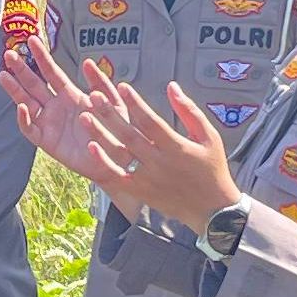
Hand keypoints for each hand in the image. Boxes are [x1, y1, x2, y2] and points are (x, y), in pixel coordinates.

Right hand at [0, 37, 119, 170]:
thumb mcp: (114, 104)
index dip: (41, 57)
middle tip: (8, 54)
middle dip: (21, 70)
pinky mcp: (47, 142)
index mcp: (70, 95)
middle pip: (34, 85)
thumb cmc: (117, 132)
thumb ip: (102, 84)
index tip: (31, 40)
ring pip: (26, 103)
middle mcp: (56, 107)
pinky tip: (21, 107)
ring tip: (4, 75)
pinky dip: (24, 119)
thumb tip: (87, 62)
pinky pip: (31, 130)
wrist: (117, 161)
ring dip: (15, 90)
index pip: (52, 72)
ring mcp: (50, 124)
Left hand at [78, 81, 244, 226]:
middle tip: (94, 96)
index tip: (121, 86)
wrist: (212, 210)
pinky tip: (91, 148)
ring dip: (101, 135)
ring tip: (84, 117)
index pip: (151, 121)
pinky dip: (104, 163)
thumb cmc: (212, 169)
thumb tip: (171, 86)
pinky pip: (118, 176)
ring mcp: (148, 178)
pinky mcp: (141, 191)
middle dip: (111, 114)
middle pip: (130, 135)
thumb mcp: (209, 136)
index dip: (135, 103)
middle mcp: (160, 162)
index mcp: (177, 147)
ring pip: (119, 154)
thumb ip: (189, 110)